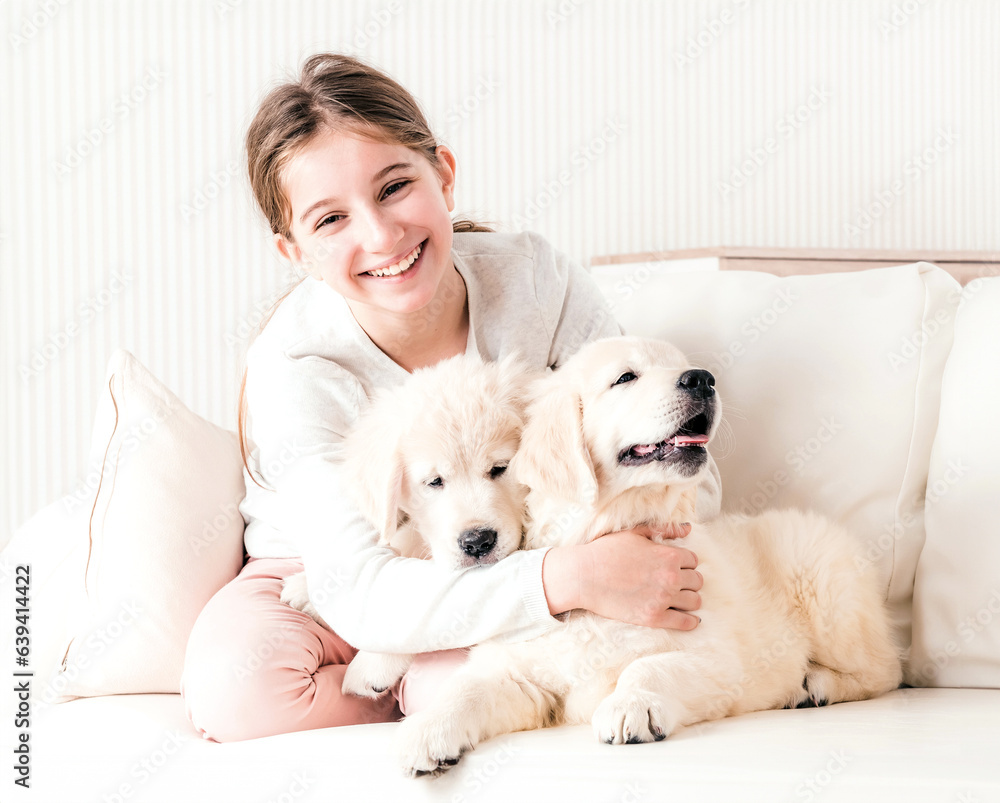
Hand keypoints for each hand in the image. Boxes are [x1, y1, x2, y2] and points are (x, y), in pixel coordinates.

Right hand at [542, 529, 701, 629]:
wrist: (584, 576)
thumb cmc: (607, 551)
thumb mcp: (635, 533)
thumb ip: (664, 530)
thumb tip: (687, 529)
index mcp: (669, 556)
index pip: (693, 560)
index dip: (684, 562)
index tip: (675, 566)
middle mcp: (671, 578)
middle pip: (697, 581)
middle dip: (688, 580)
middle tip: (675, 582)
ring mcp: (663, 599)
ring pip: (695, 602)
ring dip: (689, 599)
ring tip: (679, 598)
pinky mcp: (653, 618)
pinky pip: (685, 623)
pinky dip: (690, 621)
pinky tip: (688, 618)